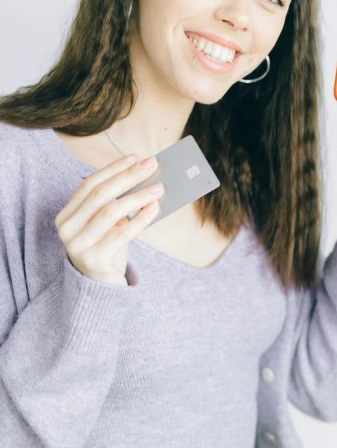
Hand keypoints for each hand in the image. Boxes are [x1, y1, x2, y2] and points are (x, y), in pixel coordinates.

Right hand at [54, 154, 163, 284]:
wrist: (101, 290)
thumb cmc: (108, 249)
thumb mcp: (108, 224)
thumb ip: (118, 202)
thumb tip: (144, 176)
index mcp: (67, 215)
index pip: (89, 184)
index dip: (112, 169)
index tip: (134, 157)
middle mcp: (67, 229)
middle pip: (100, 195)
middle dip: (128, 177)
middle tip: (151, 165)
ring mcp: (77, 245)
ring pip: (111, 212)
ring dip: (138, 196)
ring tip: (158, 188)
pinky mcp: (94, 260)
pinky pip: (121, 233)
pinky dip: (140, 218)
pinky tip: (154, 208)